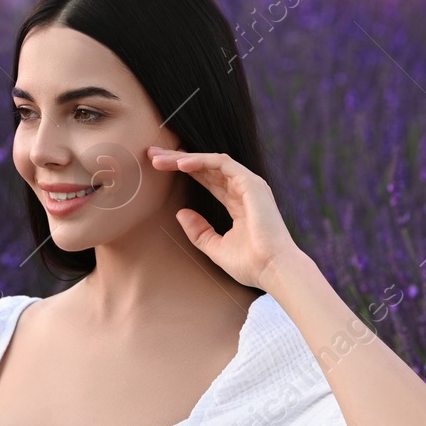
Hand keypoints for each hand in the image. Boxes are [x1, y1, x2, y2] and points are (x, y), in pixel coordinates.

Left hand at [149, 146, 302, 289]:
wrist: (273, 270)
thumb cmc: (251, 264)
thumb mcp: (216, 247)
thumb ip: (199, 231)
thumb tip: (180, 213)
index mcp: (238, 203)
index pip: (206, 180)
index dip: (183, 171)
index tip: (158, 168)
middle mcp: (243, 190)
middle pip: (205, 168)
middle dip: (177, 160)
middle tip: (152, 155)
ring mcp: (249, 185)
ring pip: (211, 162)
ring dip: (184, 158)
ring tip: (159, 159)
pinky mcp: (251, 183)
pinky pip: (222, 164)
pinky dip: (201, 161)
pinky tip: (180, 164)